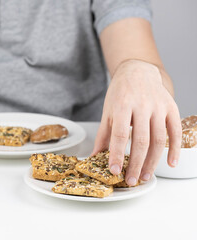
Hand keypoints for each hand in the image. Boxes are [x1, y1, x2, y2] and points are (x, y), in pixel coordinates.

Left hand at [92, 59, 181, 185]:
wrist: (138, 71)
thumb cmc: (120, 93)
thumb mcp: (107, 111)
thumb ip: (103, 135)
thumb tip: (95, 156)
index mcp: (122, 105)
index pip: (120, 135)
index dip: (117, 154)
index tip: (115, 171)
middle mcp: (141, 106)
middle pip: (141, 140)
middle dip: (136, 164)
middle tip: (131, 180)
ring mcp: (158, 107)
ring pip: (159, 139)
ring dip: (153, 161)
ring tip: (145, 176)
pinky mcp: (171, 107)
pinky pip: (175, 131)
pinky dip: (175, 149)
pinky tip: (170, 164)